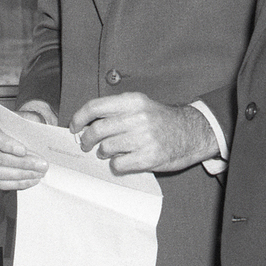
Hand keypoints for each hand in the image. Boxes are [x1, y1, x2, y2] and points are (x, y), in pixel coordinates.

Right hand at [0, 98, 59, 190]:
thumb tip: (38, 137)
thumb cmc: (23, 124)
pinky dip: (17, 183)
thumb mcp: (28, 118)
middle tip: (41, 164)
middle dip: (22, 163)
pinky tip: (31, 179)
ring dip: (22, 174)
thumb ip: (29, 125)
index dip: (5, 144)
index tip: (23, 150)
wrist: (24, 131)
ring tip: (39, 172)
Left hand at [71, 92, 216, 175]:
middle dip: (87, 139)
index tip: (74, 127)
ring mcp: (144, 138)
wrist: (191, 133)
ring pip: (106, 148)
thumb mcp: (141, 106)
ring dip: (102, 152)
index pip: (95, 106)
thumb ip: (116, 111)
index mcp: (133, 101)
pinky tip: (122, 160)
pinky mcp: (149, 157)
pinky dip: (116, 164)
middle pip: (97, 130)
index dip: (79, 118)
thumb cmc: (161, 121)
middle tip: (86, 144)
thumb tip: (85, 124)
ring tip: (108, 152)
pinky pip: (119, 164)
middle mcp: (138, 117)